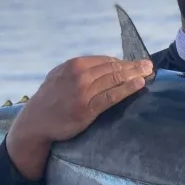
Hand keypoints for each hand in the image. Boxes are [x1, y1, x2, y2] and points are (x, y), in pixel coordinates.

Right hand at [6, 56, 152, 179]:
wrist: (35, 123)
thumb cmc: (49, 100)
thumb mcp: (59, 76)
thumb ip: (78, 69)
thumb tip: (104, 63)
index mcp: (73, 65)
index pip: (105, 60)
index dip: (123, 61)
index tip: (135, 63)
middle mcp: (79, 76)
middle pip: (113, 68)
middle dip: (133, 66)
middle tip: (149, 65)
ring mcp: (83, 92)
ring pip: (115, 79)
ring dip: (134, 74)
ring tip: (148, 73)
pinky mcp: (87, 109)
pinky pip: (112, 96)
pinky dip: (127, 89)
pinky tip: (139, 85)